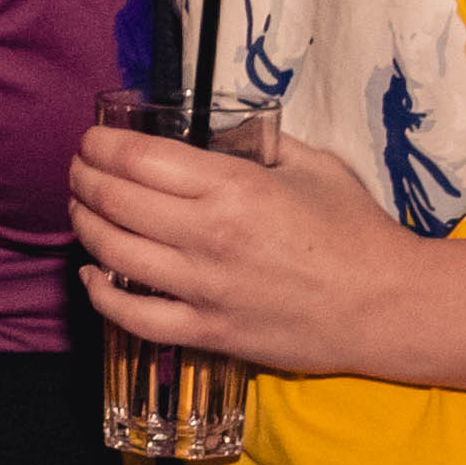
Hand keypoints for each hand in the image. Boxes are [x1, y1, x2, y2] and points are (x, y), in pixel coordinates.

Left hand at [65, 123, 427, 380]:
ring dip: (85, 225)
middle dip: (84, 178)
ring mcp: (204, 289)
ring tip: (80, 209)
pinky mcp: (208, 332)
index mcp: (234, 187)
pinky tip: (91, 275)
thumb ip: (258, 144)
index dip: (102, 144)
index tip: (91, 139)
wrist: (387, 305)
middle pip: (116, 200)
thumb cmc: (356, 230)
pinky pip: (134, 317)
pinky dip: (102, 294)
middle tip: (78, 168)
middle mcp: (209, 236)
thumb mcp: (312, 164)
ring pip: (114, 253)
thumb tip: (213, 132)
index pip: (140, 158)